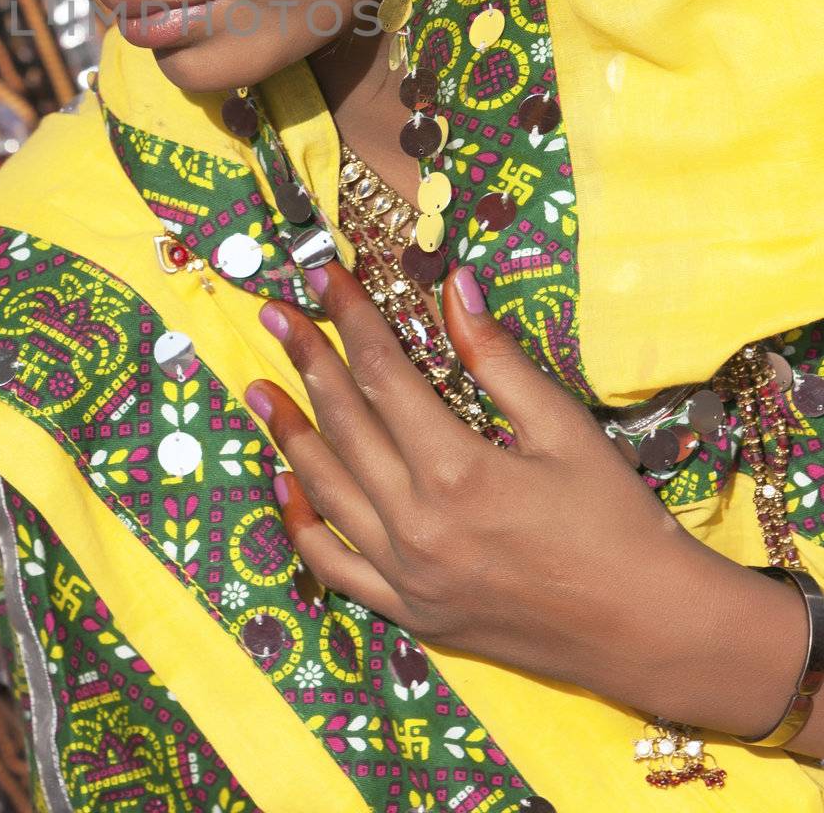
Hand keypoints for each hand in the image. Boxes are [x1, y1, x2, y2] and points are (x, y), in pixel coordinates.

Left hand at [245, 262, 803, 732]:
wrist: (651, 632)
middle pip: (343, 424)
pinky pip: (335, 565)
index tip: (322, 277)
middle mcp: (417, 526)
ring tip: (258, 388)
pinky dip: (303, 522)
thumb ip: (496, 358)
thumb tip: (453, 284)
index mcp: (457, 472)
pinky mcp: (410, 613)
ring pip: (326, 490)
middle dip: (306, 360)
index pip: (382, 375)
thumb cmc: (618, 522)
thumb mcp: (564, 428)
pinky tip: (287, 484)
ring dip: (288, 434)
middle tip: (274, 314)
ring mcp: (406, 577)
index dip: (350, 319)